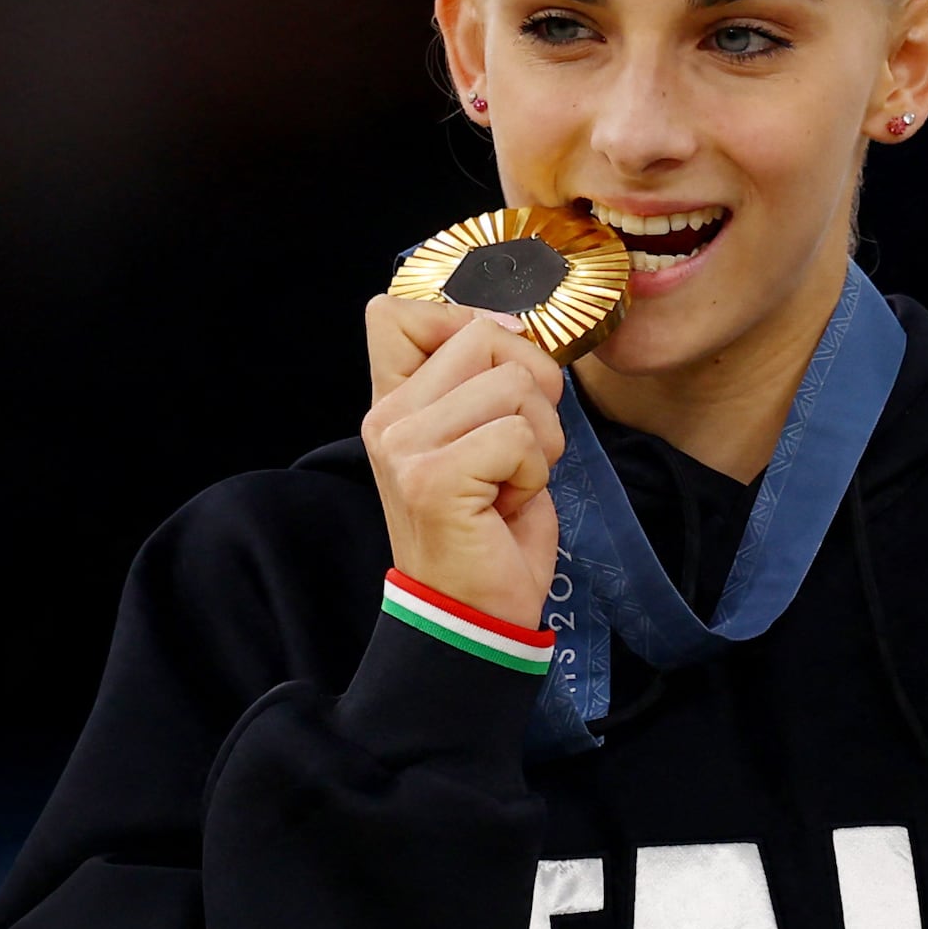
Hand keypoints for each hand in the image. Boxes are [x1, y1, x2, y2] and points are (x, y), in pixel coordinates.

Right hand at [358, 293, 568, 632]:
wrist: (472, 617)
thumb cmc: (489, 532)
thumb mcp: (481, 439)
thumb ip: (483, 379)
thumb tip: (514, 322)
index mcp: (393, 403)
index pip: (395, 311)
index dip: (466, 323)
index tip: (497, 376)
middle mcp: (387, 418)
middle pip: (482, 334)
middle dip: (533, 387)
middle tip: (520, 448)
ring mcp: (404, 447)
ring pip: (513, 382)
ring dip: (541, 437)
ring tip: (512, 481)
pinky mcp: (433, 479)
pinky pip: (519, 436)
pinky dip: (535, 472)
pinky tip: (508, 505)